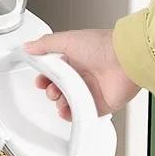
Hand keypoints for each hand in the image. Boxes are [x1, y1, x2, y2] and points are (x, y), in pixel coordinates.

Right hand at [24, 29, 139, 119]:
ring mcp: (92, 91)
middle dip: (51, 92)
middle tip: (53, 89)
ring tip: (61, 100)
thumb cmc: (103, 46)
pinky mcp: (100, 105)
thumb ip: (46, 44)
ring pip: (68, 103)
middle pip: (59, 90)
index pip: (55, 73)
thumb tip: (29, 46)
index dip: (45, 78)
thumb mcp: (68, 40)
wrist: (125, 60)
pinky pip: (82, 114)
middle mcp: (84, 76)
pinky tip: (67, 110)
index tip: (40, 80)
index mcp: (76, 60)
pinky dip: (72, 115)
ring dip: (60, 104)